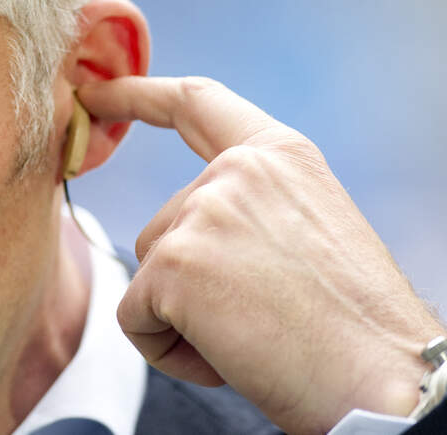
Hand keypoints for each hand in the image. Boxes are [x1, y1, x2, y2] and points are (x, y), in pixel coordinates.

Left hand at [79, 77, 444, 434]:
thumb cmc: (354, 329)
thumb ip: (251, 208)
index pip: (194, 104)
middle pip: (164, 229)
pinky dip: (168, 351)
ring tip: (257, 339)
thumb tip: (189, 229)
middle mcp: (235, 172)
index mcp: (278, 156)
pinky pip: (136, 319)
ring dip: (185, 320)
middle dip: (194, 285)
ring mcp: (201, 214)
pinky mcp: (174, 264)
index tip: (93, 91)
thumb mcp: (309, 233)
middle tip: (269, 320)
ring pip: (151, 276)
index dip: (135, 95)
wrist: (385, 385)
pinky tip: (229, 359)